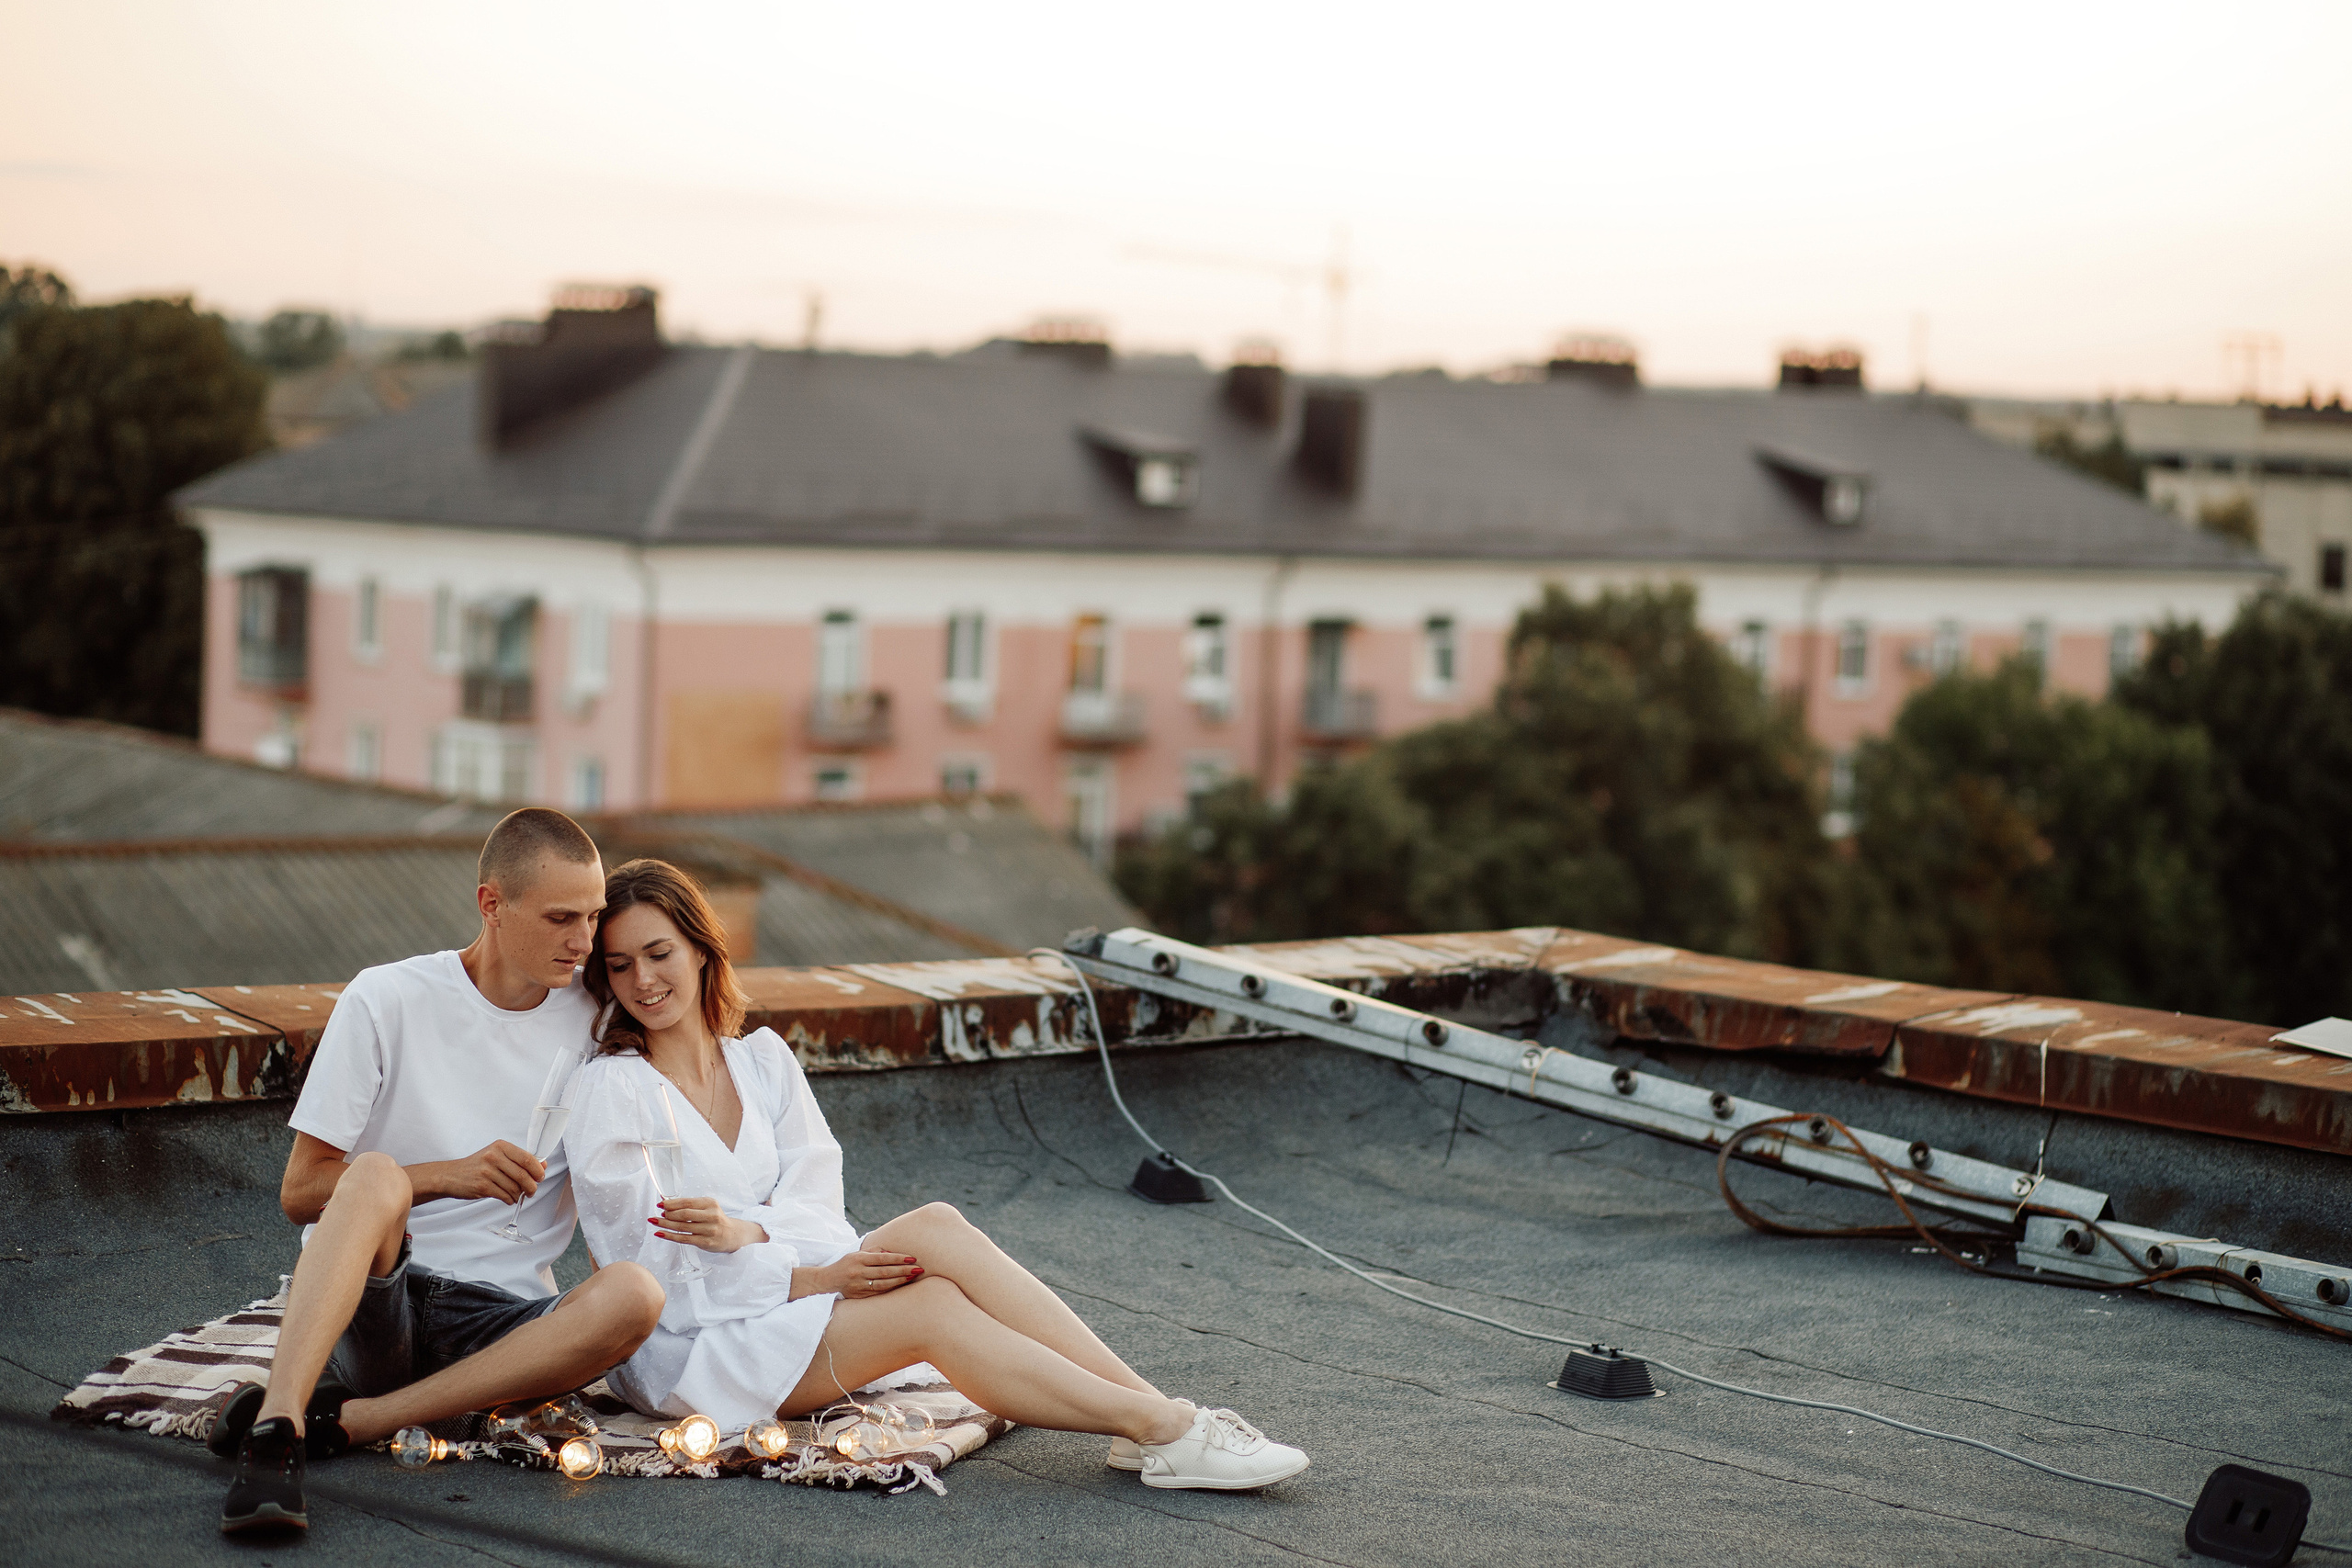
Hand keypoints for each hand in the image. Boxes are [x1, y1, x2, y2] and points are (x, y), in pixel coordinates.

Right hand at [429, 1140, 543, 1203]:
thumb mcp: (496, 1155)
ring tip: (517, 1195)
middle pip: (523, 1175)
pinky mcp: (482, 1186)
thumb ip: (518, 1159)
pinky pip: (505, 1196)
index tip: (540, 1177)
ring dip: (519, 1195)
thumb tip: (543, 1165)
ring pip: (514, 1187)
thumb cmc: (477, 1166)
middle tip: (532, 1191)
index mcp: (500, 1146)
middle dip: (531, 1186)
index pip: (527, 1158)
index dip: (538, 1170)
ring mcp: (487, 1172)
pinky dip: (510, 1200)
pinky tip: (508, 1198)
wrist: (451, 1176)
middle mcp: (494, 1157)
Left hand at [652, 1196, 762, 1253]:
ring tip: (654, 1222)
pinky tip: (660, 1233)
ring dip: (665, 1224)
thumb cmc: (715, 1219)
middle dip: (668, 1214)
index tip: (660, 1204)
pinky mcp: (705, 1242)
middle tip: (657, 1214)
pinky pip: (684, 1238)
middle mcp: (711, 1216)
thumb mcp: (706, 1208)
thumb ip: (689, 1205)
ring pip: (682, 1227)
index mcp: (710, 1204)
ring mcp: (709, 1230)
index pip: (687, 1202)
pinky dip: (670, 1236)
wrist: (731, 1234)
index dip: (672, 1203)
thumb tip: (665, 1202)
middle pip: (684, 1214)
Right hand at [791, 1251, 922, 1300]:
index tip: (912, 1258)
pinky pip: (878, 1293)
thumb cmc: (846, 1264)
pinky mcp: (859, 1296)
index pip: (882, 1258)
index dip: (898, 1258)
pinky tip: (901, 1285)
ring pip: (883, 1284)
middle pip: (885, 1272)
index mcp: (859, 1259)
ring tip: (913, 1277)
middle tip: (919, 1268)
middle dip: (903, 1270)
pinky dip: (891, 1289)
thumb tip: (892, 1253)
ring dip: (900, 1280)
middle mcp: (858, 1272)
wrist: (827, 1281)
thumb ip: (874, 1252)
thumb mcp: (857, 1254)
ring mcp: (859, 1285)